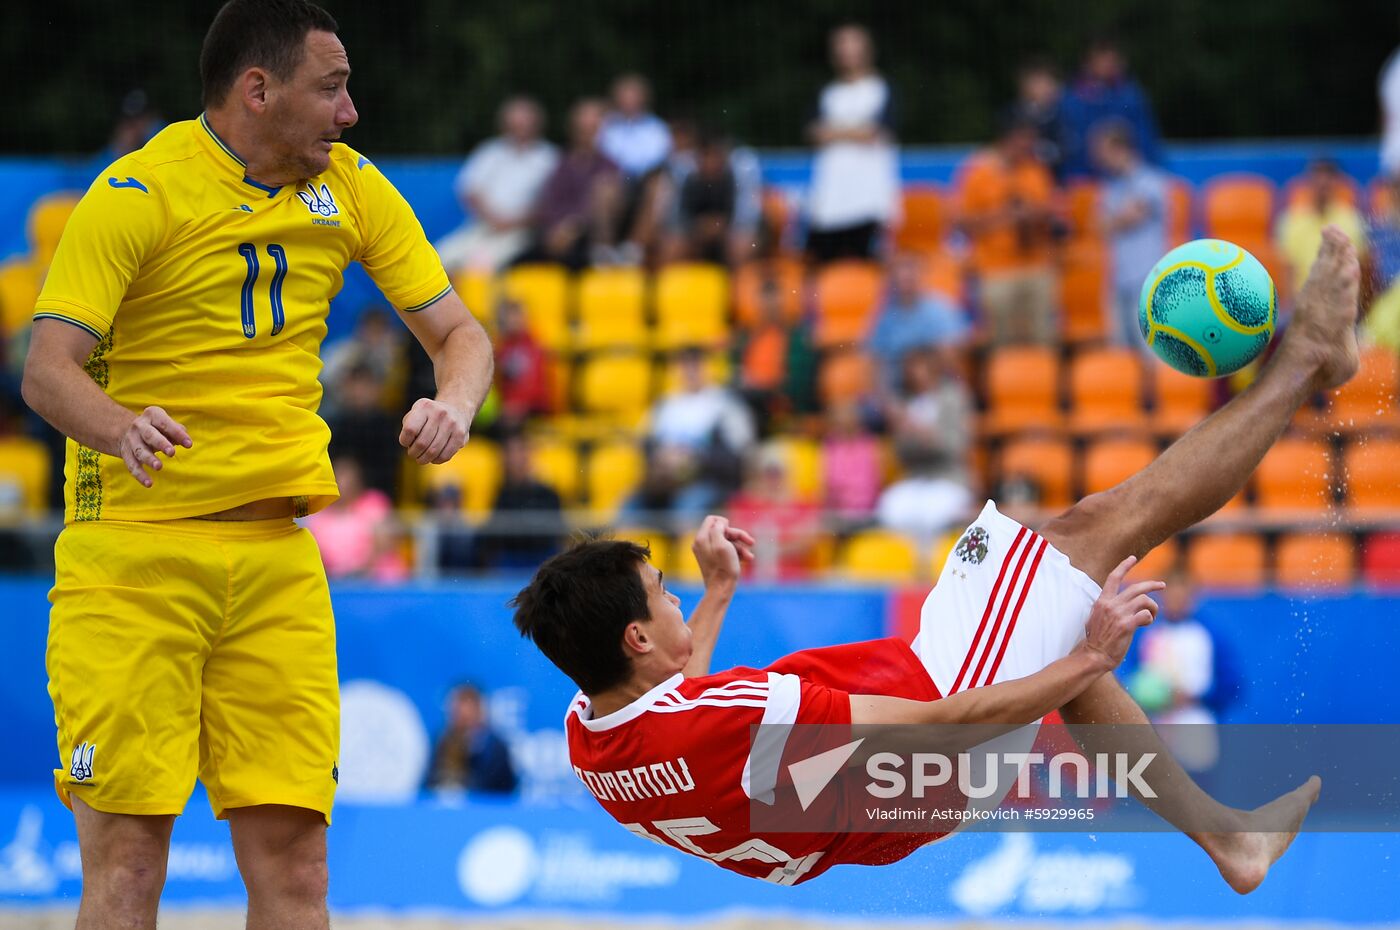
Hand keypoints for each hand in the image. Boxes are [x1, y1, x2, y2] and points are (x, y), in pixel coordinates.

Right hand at [118, 405, 191, 487]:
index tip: (189, 444)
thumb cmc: (157, 428)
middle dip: (161, 443)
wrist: (126, 430)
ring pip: (139, 450)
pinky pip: (132, 465)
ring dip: (149, 459)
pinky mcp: (125, 454)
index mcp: (152, 415)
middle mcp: (139, 426)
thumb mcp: (166, 424)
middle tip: (172, 453)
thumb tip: (185, 440)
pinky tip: (149, 484)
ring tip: (159, 467)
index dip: (177, 433)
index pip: (165, 423)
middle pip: (150, 435)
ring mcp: (131, 440)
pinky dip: (140, 475)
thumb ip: (177, 431)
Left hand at [399, 398, 469, 464]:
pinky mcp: (461, 436)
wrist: (456, 409)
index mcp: (424, 406)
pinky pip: (445, 455)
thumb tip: (410, 445)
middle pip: (421, 443)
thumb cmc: (429, 416)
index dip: (405, 441)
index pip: (410, 430)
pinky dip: (436, 460)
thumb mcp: (416, 413)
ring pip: (433, 451)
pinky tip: (433, 458)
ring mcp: (452, 424)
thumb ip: (408, 427)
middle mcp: (439, 413)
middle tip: (413, 454)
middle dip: (413, 453)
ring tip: (421, 459)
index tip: (406, 442)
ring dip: (424, 459)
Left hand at [691, 515, 755, 589]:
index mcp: (701, 538)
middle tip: (751, 541)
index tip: (732, 531)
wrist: (721, 589)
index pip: (712, 519)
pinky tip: (747, 560)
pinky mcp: (714, 560)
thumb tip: (721, 523)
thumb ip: (719, 528)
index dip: (724, 522)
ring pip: (727, 541)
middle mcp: (702, 544)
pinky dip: (737, 553)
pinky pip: (726, 550)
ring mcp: (708, 552)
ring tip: (750, 557)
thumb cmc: (723, 567)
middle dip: (738, 535)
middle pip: (722, 530)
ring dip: (741, 546)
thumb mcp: (722, 543)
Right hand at [1079, 556, 1163, 670]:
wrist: (1094, 655)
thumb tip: (1123, 605)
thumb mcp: (1097, 618)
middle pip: (1136, 588)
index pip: (1113, 577)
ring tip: (1152, 615)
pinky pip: (1146, 615)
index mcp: (1102, 601)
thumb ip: (1108, 608)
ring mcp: (1118, 614)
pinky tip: (1146, 623)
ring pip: (1144, 600)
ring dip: (1153, 607)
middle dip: (1152, 584)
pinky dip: (1149, 618)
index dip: (1124, 566)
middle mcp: (1111, 604)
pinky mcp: (1127, 625)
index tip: (1132, 558)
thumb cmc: (1097, 640)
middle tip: (1162, 585)